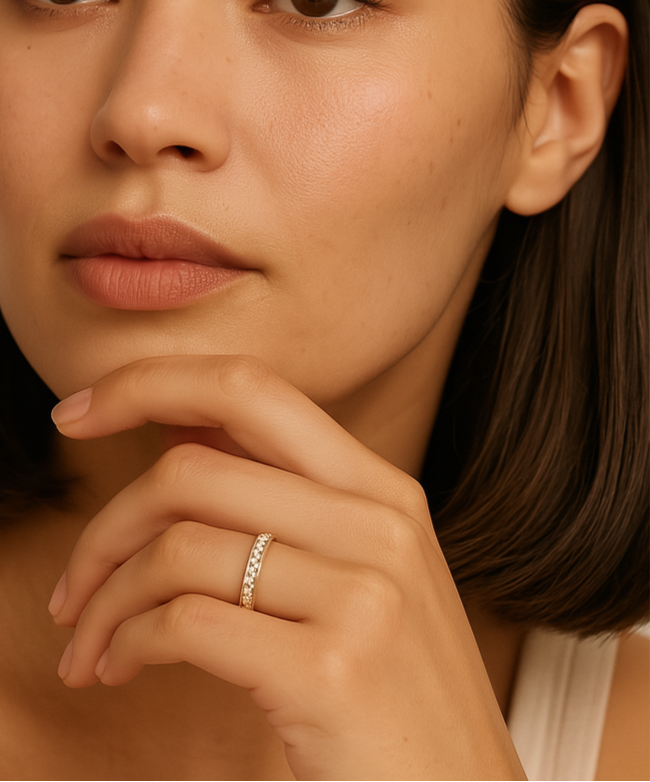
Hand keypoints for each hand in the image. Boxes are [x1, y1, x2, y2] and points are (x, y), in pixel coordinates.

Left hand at [49, 355, 524, 780]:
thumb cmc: (394, 684)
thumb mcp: (362, 569)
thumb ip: (282, 499)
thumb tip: (181, 436)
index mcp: (381, 487)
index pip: (250, 389)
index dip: (151, 383)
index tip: (80, 408)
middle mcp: (377, 524)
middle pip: (191, 470)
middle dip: (104, 524)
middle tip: (73, 583)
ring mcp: (362, 594)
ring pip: (176, 549)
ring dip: (105, 598)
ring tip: (90, 643)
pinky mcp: (330, 672)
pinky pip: (182, 624)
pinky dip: (126, 643)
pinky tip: (120, 668)